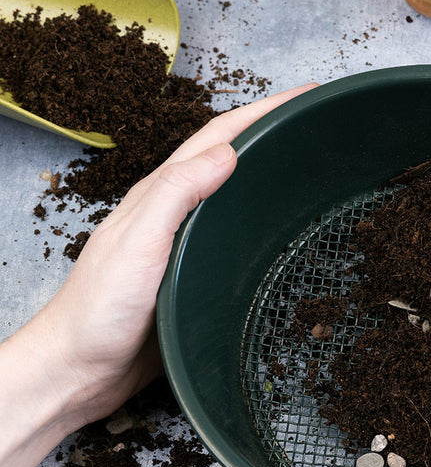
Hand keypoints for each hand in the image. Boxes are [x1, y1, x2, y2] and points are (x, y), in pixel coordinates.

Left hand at [0, 85, 313, 466]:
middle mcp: (175, 213)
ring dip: (268, 172)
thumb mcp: (137, 244)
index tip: (304, 96)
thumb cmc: (99, 311)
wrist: (80, 370)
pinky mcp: (194, 275)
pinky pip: (233, 236)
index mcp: (161, 195)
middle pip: (229, 159)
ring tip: (307, 165)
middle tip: (315, 124)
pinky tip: (277, 230)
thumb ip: (176, 195)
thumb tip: (227, 154)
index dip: (262, 112)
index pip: (218, 139)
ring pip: (234, 196)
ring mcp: (185, 244)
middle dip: (272, 132)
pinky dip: (259, 219)